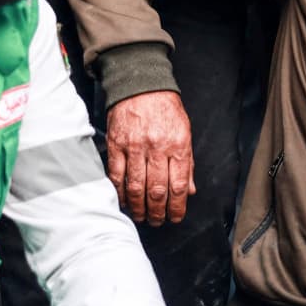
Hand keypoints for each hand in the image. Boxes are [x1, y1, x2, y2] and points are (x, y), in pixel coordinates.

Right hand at [106, 91, 194, 225]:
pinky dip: (119, 192)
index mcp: (178, 145)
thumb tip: (190, 190)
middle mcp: (157, 147)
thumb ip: (188, 163)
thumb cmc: (165, 109)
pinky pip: (116, 175)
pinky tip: (123, 201)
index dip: (177, 207)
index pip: (179, 185)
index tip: (175, 218)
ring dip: (138, 207)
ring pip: (136, 186)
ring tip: (141, 216)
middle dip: (158, 211)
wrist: (141, 84)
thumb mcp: (185, 132)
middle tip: (158, 221)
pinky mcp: (116, 144)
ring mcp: (134, 147)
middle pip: (157, 190)